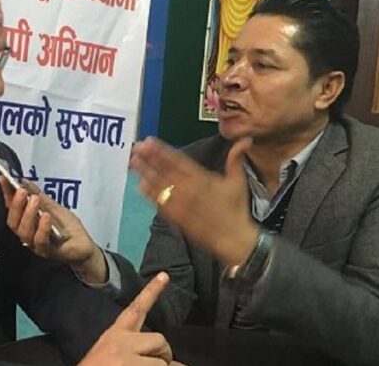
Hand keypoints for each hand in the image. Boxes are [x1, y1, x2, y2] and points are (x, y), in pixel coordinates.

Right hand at [0, 177, 107, 282]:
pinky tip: (46, 217)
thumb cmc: (68, 226)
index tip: (4, 179)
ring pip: (24, 232)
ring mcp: (35, 244)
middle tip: (21, 191)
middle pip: (13, 222)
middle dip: (16, 205)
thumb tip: (24, 181)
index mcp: (26, 222)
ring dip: (28, 214)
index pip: (12, 207)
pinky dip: (42, 228)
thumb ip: (38, 195)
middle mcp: (27, 234)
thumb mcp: (53, 206)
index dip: (6, 193)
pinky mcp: (47, 252)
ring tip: (35, 200)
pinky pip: (40, 241)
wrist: (84, 244)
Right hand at [79, 273, 186, 365]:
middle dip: (164, 357)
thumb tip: (173, 362)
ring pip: (162, 363)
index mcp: (114, 336)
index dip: (152, 291)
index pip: (136, 309)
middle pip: (159, 340)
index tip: (165, 275)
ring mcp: (126, 358)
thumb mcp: (110, 357)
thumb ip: (137, 352)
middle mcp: (121, 342)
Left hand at [129, 137, 259, 266]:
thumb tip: (245, 139)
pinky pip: (161, 204)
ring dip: (145, 173)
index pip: (179, 161)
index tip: (150, 141)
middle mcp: (189, 190)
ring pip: (160, 186)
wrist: (234, 240)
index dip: (162, 151)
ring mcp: (181, 205)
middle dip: (150, 158)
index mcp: (203, 178)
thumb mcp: (238, 181)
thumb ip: (236, 159)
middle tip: (136, 147)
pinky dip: (151, 195)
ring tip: (133, 161)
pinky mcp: (177, 218)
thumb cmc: (236, 210)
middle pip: (165, 171)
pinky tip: (140, 185)